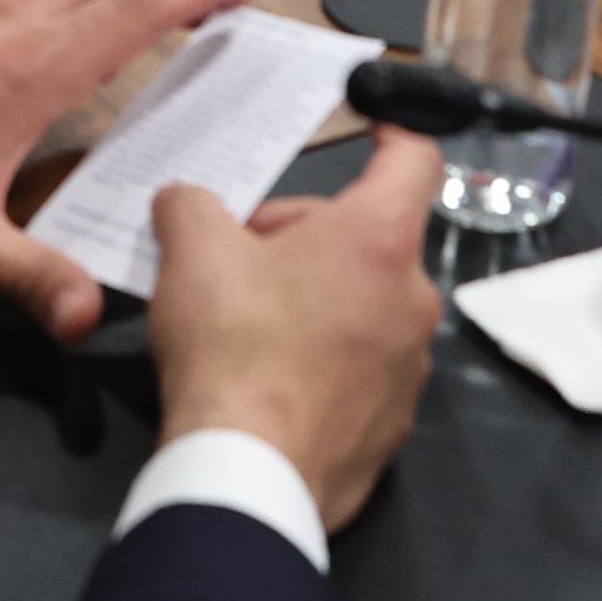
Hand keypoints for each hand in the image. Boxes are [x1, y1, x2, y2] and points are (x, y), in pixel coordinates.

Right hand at [143, 129, 448, 533]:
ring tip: (251, 323)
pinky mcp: (393, 428)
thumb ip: (190, 205)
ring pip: (366, 305)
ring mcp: (410, 370)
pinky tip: (270, 381)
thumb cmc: (233, 342)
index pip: (415, 160)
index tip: (370, 126)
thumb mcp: (191, 250)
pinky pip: (361, 369)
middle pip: (371, 238)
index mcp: (380, 241)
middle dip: (308, 234)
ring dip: (317, 297)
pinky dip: (324, 361)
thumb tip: (186, 202)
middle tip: (242, 254)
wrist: (249, 475)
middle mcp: (413, 301)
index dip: (394, 131)